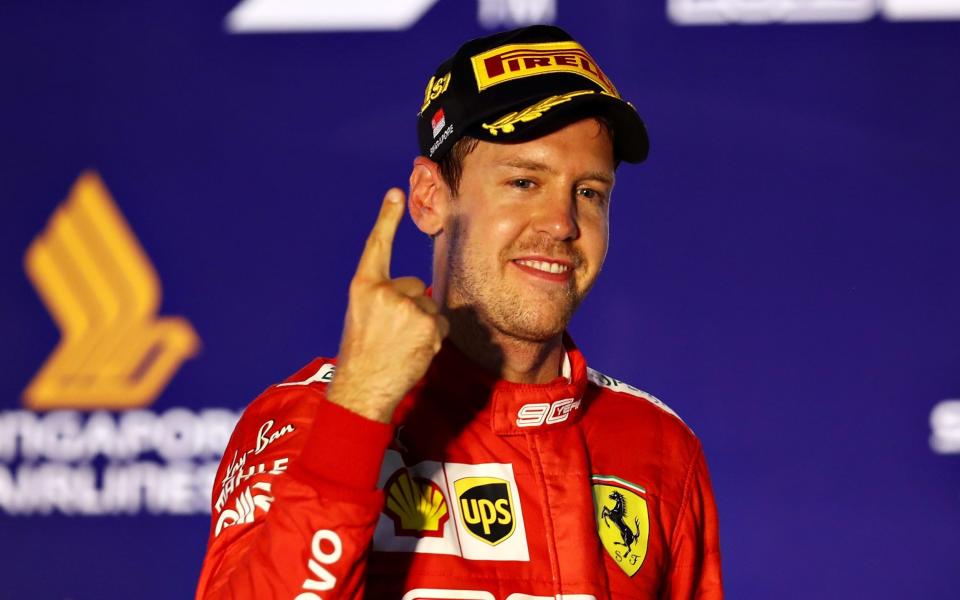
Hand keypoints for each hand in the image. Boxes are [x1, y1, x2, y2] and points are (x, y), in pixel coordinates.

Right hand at [326, 188, 448, 422]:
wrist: (363, 387)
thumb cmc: (363, 354)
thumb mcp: (363, 316)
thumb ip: (384, 297)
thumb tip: (415, 292)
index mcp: (363, 286)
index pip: (377, 246)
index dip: (387, 219)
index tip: (395, 193)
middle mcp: (384, 290)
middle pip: (414, 286)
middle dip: (409, 308)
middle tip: (389, 334)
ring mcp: (406, 305)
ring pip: (428, 306)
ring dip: (422, 325)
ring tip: (400, 345)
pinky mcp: (426, 322)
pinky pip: (440, 322)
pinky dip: (432, 336)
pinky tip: (414, 350)